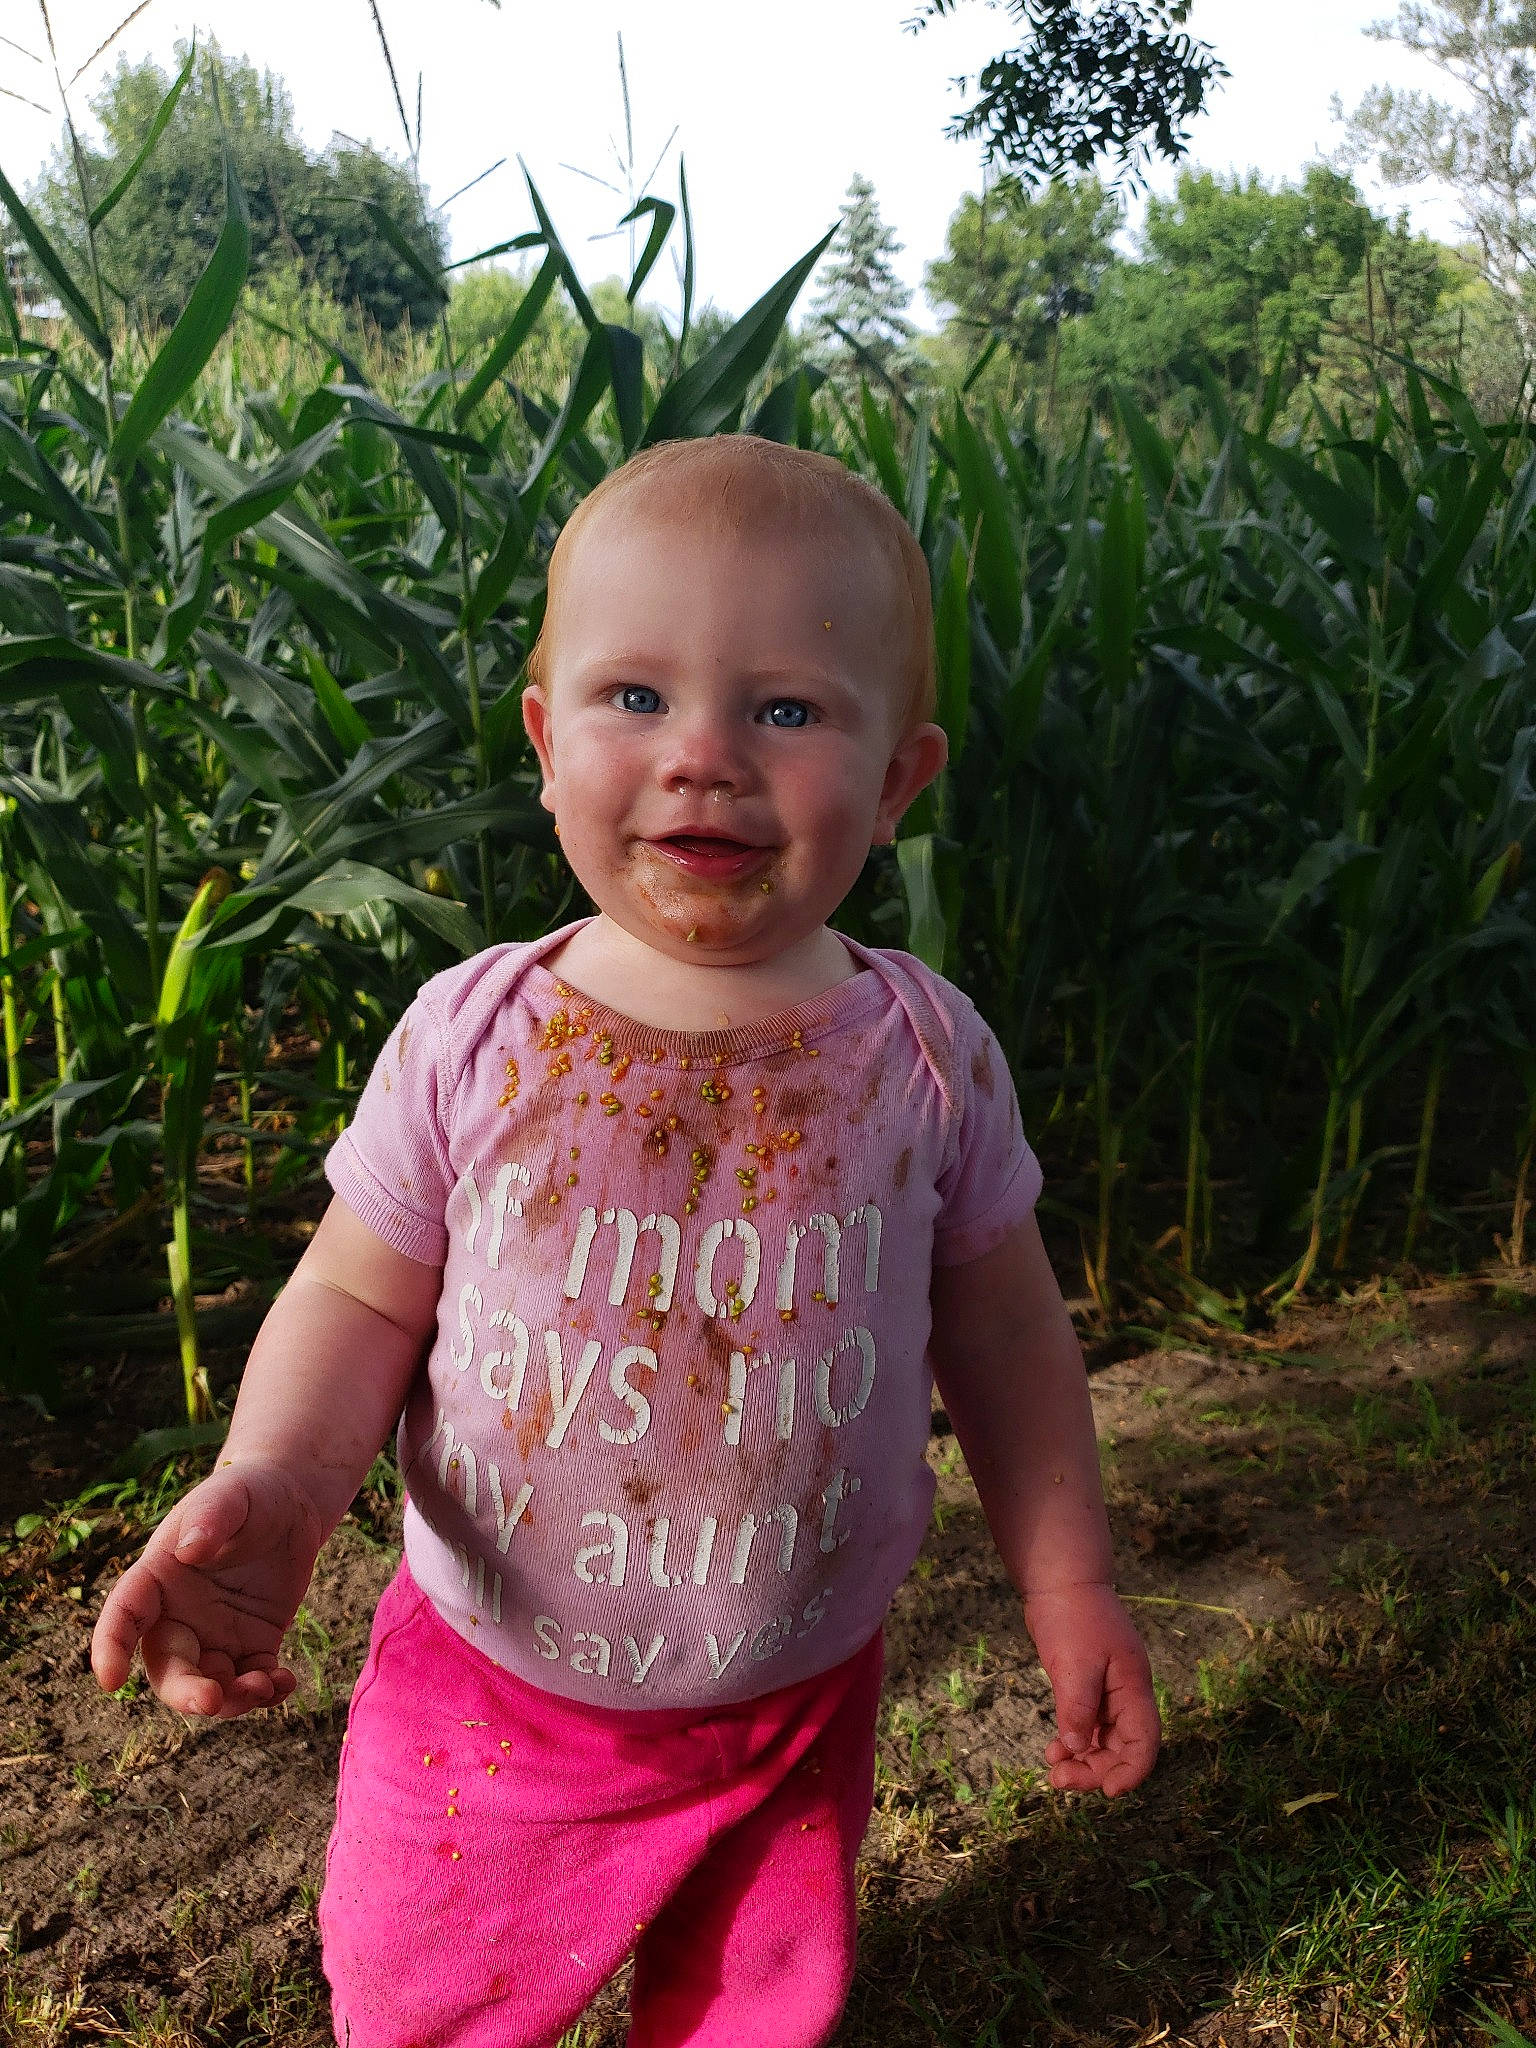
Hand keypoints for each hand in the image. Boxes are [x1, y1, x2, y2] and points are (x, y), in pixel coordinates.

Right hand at [91, 1461, 325, 1718]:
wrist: (289, 1503)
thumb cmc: (249, 1493)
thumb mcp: (231, 1496)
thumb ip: (209, 1518)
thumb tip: (188, 1548)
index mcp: (157, 1578)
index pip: (123, 1616)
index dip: (111, 1648)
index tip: (111, 1681)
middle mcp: (179, 1615)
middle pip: (169, 1668)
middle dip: (184, 1693)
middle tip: (211, 1699)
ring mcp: (216, 1635)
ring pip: (210, 1686)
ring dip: (231, 1700)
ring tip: (265, 1685)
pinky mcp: (253, 1644)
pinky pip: (251, 1681)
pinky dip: (265, 1692)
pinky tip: (284, 1683)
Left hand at [1025, 1584, 1160, 1796]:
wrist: (1059, 1582)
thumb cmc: (1073, 1616)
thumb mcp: (1075, 1663)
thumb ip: (1078, 1707)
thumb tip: (1075, 1748)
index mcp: (1134, 1688)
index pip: (1144, 1741)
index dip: (1132, 1771)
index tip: (1109, 1792)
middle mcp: (1124, 1695)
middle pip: (1121, 1748)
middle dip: (1096, 1770)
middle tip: (1061, 1781)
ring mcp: (1105, 1693)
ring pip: (1102, 1741)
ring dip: (1082, 1761)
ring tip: (1053, 1771)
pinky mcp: (1085, 1688)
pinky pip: (1084, 1727)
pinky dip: (1071, 1742)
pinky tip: (1052, 1750)